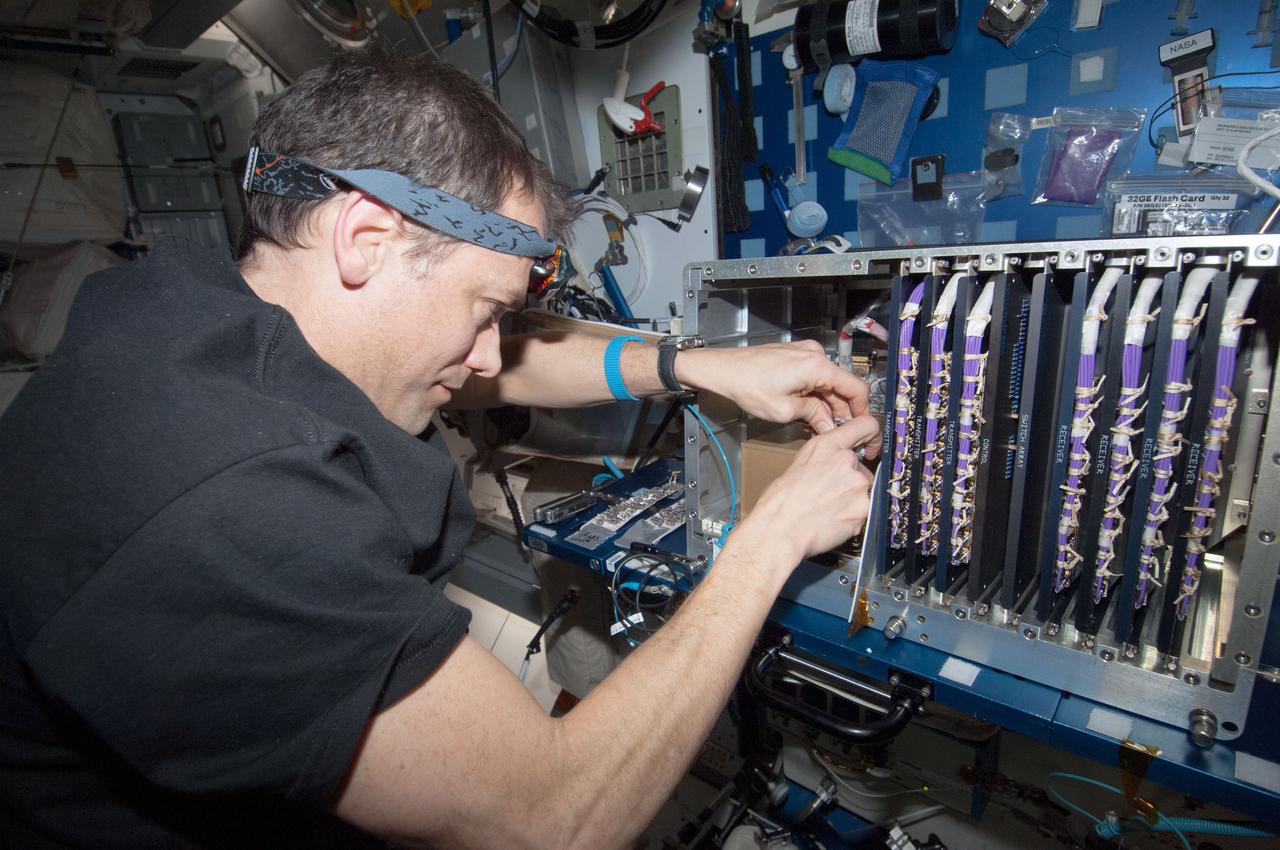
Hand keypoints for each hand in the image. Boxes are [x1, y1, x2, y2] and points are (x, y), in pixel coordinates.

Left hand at [678, 341, 880, 456]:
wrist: (722, 369)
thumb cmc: (746, 385)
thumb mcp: (784, 410)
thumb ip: (813, 417)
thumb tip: (829, 427)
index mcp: (817, 365)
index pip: (855, 388)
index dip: (862, 410)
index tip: (862, 427)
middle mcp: (815, 355)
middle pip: (840, 387)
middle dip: (840, 411)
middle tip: (836, 433)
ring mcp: (805, 353)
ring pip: (827, 383)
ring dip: (825, 404)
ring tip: (817, 427)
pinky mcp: (795, 356)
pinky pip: (814, 378)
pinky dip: (814, 395)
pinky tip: (807, 413)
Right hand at [734, 417, 877, 564]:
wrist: (780, 529)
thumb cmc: (780, 502)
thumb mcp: (799, 464)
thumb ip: (823, 458)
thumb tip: (832, 462)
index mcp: (828, 446)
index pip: (865, 425)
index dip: (871, 436)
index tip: (871, 445)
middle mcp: (846, 461)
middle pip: (862, 468)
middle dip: (850, 481)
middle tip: (830, 494)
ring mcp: (858, 485)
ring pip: (864, 491)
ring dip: (852, 500)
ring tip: (828, 510)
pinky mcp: (864, 509)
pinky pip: (865, 512)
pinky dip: (852, 517)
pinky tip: (832, 520)